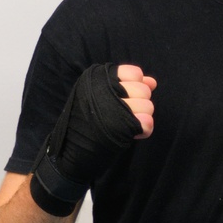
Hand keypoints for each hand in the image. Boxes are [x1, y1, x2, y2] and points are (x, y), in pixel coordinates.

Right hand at [29, 62, 155, 214]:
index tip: (126, 97)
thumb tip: (152, 82)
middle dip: (141, 103)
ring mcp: (111, 109)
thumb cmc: (86, 122)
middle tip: (127, 114)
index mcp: (97, 79)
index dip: (136, 86)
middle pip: (143, 90)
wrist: (70, 149)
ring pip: (148, 106)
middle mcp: (103, 90)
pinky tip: (134, 133)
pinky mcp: (118, 127)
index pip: (134, 73)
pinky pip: (147, 122)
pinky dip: (144, 129)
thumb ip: (128, 85)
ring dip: (142, 117)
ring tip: (128, 124)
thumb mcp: (101, 97)